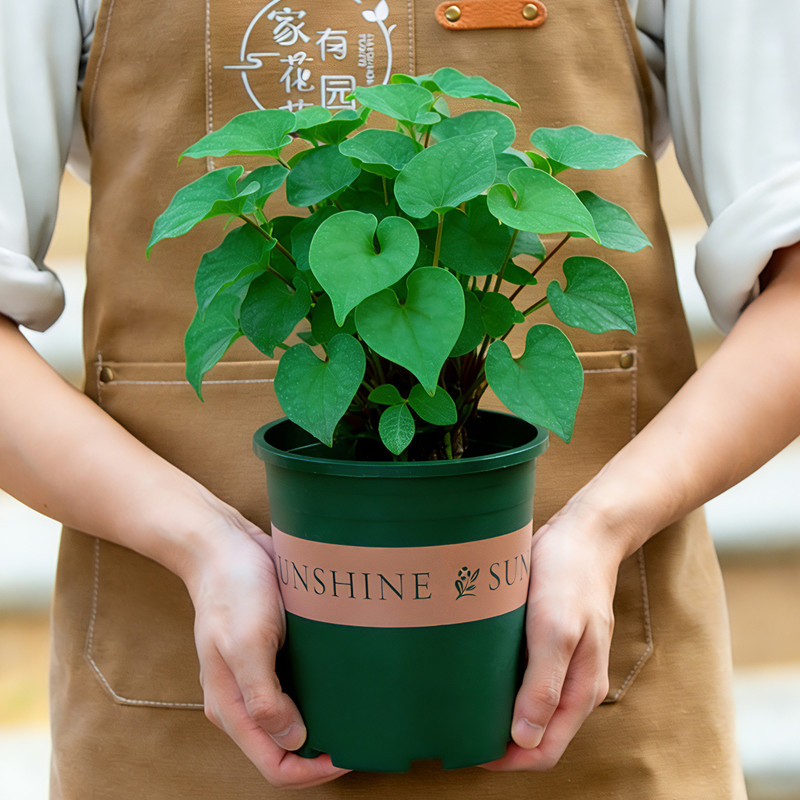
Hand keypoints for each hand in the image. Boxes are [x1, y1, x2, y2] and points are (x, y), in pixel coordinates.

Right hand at [183, 509, 349, 788]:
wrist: (225, 546)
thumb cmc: (234, 590)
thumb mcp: (247, 641)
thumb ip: (263, 696)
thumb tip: (293, 741)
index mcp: (231, 707)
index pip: (273, 765)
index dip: (311, 771)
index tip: (348, 753)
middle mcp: (243, 700)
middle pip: (285, 748)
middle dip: (321, 752)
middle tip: (361, 734)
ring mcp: (257, 678)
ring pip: (293, 721)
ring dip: (323, 723)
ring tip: (359, 712)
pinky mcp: (272, 655)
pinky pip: (297, 689)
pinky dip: (320, 694)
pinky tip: (345, 681)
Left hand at [482, 498, 621, 771]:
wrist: (583, 534)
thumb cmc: (569, 578)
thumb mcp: (555, 629)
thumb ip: (544, 686)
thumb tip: (525, 740)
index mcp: (581, 691)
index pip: (545, 751)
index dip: (508, 760)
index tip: (468, 749)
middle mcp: (573, 685)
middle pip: (536, 735)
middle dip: (500, 742)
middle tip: (457, 730)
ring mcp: (562, 665)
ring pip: (528, 708)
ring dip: (499, 715)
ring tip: (461, 706)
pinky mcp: (548, 644)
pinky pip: (525, 680)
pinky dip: (502, 687)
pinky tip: (476, 675)